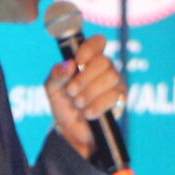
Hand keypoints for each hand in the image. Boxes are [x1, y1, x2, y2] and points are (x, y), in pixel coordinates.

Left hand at [45, 36, 126, 160]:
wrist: (72, 131)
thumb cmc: (63, 105)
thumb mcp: (52, 89)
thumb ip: (56, 74)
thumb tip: (69, 65)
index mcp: (88, 59)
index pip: (98, 42)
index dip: (89, 49)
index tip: (78, 62)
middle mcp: (105, 68)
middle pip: (104, 61)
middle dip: (85, 78)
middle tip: (71, 91)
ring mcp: (115, 83)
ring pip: (111, 78)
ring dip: (90, 93)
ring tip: (78, 104)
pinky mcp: (121, 99)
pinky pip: (115, 96)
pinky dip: (97, 105)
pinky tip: (88, 113)